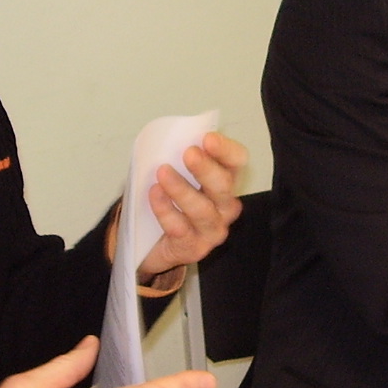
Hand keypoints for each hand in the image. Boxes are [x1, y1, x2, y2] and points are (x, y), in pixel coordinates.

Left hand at [137, 131, 247, 282]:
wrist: (150, 244)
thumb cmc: (167, 201)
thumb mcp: (174, 174)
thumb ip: (178, 158)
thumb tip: (171, 140)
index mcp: (225, 181)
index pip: (237, 161)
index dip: (226, 150)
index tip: (207, 138)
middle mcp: (225, 206)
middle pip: (224, 185)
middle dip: (206, 168)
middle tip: (188, 153)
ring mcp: (212, 230)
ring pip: (203, 210)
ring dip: (182, 189)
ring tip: (162, 172)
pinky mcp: (194, 249)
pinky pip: (180, 228)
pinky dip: (166, 210)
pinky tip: (154, 194)